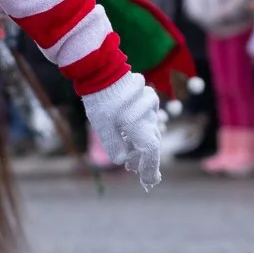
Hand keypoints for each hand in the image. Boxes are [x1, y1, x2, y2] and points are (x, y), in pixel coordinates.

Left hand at [80, 72, 165, 189]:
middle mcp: (149, 117)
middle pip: (151, 142)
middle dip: (144, 159)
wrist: (102, 71)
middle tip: (134, 171)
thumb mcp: (103, 128)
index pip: (151, 152)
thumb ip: (115, 147)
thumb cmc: (102, 101)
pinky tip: (130, 137)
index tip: (148, 182)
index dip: (150, 168)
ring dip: (141, 145)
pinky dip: (141, 131)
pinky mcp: (145, 98)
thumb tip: (123, 160)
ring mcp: (149, 107)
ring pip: (149, 130)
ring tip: (130, 158)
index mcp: (141, 126)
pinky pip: (147, 119)